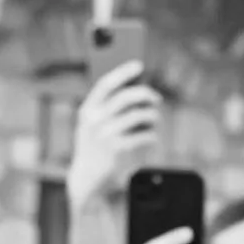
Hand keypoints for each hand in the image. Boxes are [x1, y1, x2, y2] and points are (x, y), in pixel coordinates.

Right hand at [67, 62, 161, 215]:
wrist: (87, 179)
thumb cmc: (94, 147)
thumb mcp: (93, 125)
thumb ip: (108, 107)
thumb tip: (136, 87)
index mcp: (87, 110)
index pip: (106, 83)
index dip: (123, 72)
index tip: (140, 65)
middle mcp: (94, 120)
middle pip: (127, 97)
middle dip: (146, 94)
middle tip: (156, 98)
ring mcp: (105, 135)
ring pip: (139, 115)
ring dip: (152, 116)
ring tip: (155, 119)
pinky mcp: (117, 149)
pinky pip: (144, 135)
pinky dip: (151, 135)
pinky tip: (151, 137)